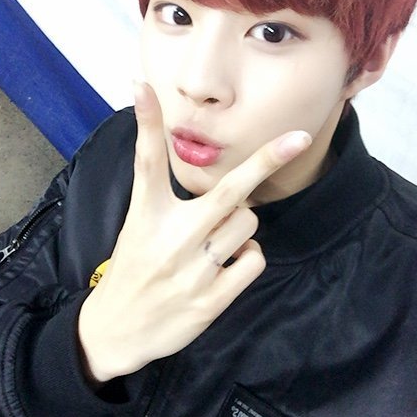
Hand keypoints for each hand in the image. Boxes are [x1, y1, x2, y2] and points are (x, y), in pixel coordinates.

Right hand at [78, 83, 310, 383]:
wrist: (116, 329)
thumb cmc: (134, 267)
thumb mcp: (138, 225)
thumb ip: (163, 193)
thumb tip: (192, 174)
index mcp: (146, 214)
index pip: (147, 161)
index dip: (147, 123)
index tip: (144, 87)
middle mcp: (171, 238)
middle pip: (228, 190)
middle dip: (266, 160)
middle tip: (299, 137)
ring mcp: (193, 270)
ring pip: (248, 223)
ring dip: (240, 226)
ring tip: (213, 242)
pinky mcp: (211, 300)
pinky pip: (253, 259)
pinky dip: (246, 257)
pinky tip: (223, 267)